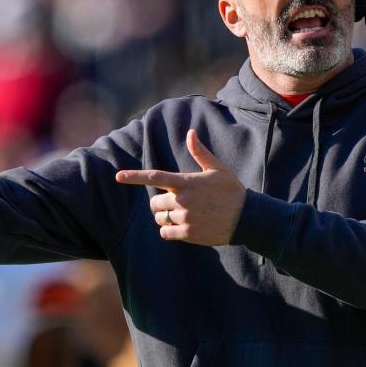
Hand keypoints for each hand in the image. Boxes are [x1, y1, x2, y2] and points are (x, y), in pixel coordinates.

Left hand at [115, 129, 245, 245]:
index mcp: (186, 182)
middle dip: (160, 203)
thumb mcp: (217, 168)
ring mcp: (185, 217)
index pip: (155, 177)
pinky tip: (183, 226)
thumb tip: (191, 132)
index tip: (118, 176)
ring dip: (166, 217)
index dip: (134, 177)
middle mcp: (182, 200)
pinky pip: (166, 233)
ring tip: (184, 214)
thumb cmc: (231, 190)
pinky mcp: (188, 233)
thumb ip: (200, 152)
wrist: (247, 218)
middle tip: (177, 203)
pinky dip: (169, 231)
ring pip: (160, 219)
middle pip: (154, 203)